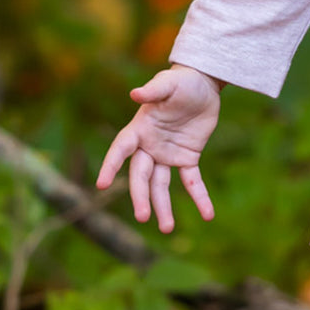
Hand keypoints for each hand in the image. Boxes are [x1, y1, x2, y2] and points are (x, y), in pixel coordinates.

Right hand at [96, 64, 221, 231]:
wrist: (202, 84)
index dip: (111, 165)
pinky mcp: (187, 158)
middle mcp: (149, 146)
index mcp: (138, 129)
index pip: (120, 150)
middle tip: (143, 217)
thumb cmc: (180, 81)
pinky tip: (208, 214)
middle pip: (141, 176)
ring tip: (166, 228)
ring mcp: (167, 155)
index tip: (101, 184)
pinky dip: (199, 198)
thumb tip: (135, 94)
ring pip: (161, 186)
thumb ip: (154, 90)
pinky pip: (192, 182)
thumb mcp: (169, 83)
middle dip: (141, 196)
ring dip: (163, 206)